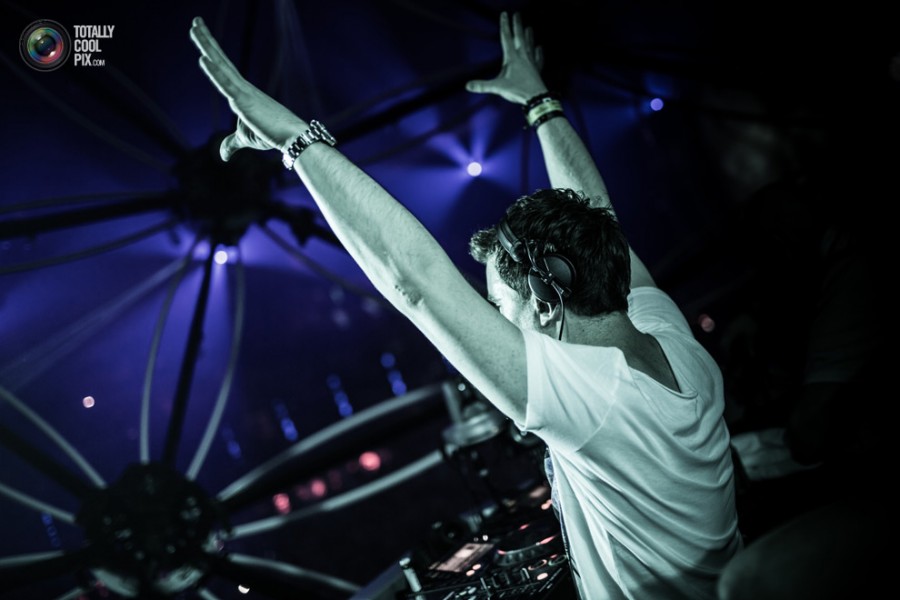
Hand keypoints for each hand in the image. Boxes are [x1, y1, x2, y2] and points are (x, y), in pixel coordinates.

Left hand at [189, 16, 304, 160]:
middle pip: (220, 60)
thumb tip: (222, 155)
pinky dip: (214, 71)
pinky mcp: (244, 102)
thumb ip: (232, 143)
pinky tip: (203, 58)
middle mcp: (243, 88)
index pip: (224, 68)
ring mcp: (243, 92)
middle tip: (195, 21)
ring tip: (194, 26)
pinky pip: (226, 84)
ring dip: (206, 46)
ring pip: (220, 65)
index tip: (202, 35)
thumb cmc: (273, 136)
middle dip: (206, 40)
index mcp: (243, 93)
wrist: (293, 138)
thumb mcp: (246, 138)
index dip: (212, 51)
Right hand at [466, 12, 547, 104]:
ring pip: (530, 45)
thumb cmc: (518, 91)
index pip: (507, 38)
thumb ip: (482, 85)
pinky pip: (538, 58)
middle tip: (517, 14)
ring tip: (529, 28)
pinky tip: (539, 47)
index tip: (504, 14)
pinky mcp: (537, 70)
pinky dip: (539, 52)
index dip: (505, 25)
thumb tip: (467, 85)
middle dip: (518, 25)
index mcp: (512, 58)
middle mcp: (523, 57)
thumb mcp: (498, 88)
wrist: (536, 98)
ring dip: (529, 36)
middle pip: (520, 37)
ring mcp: (531, 63)